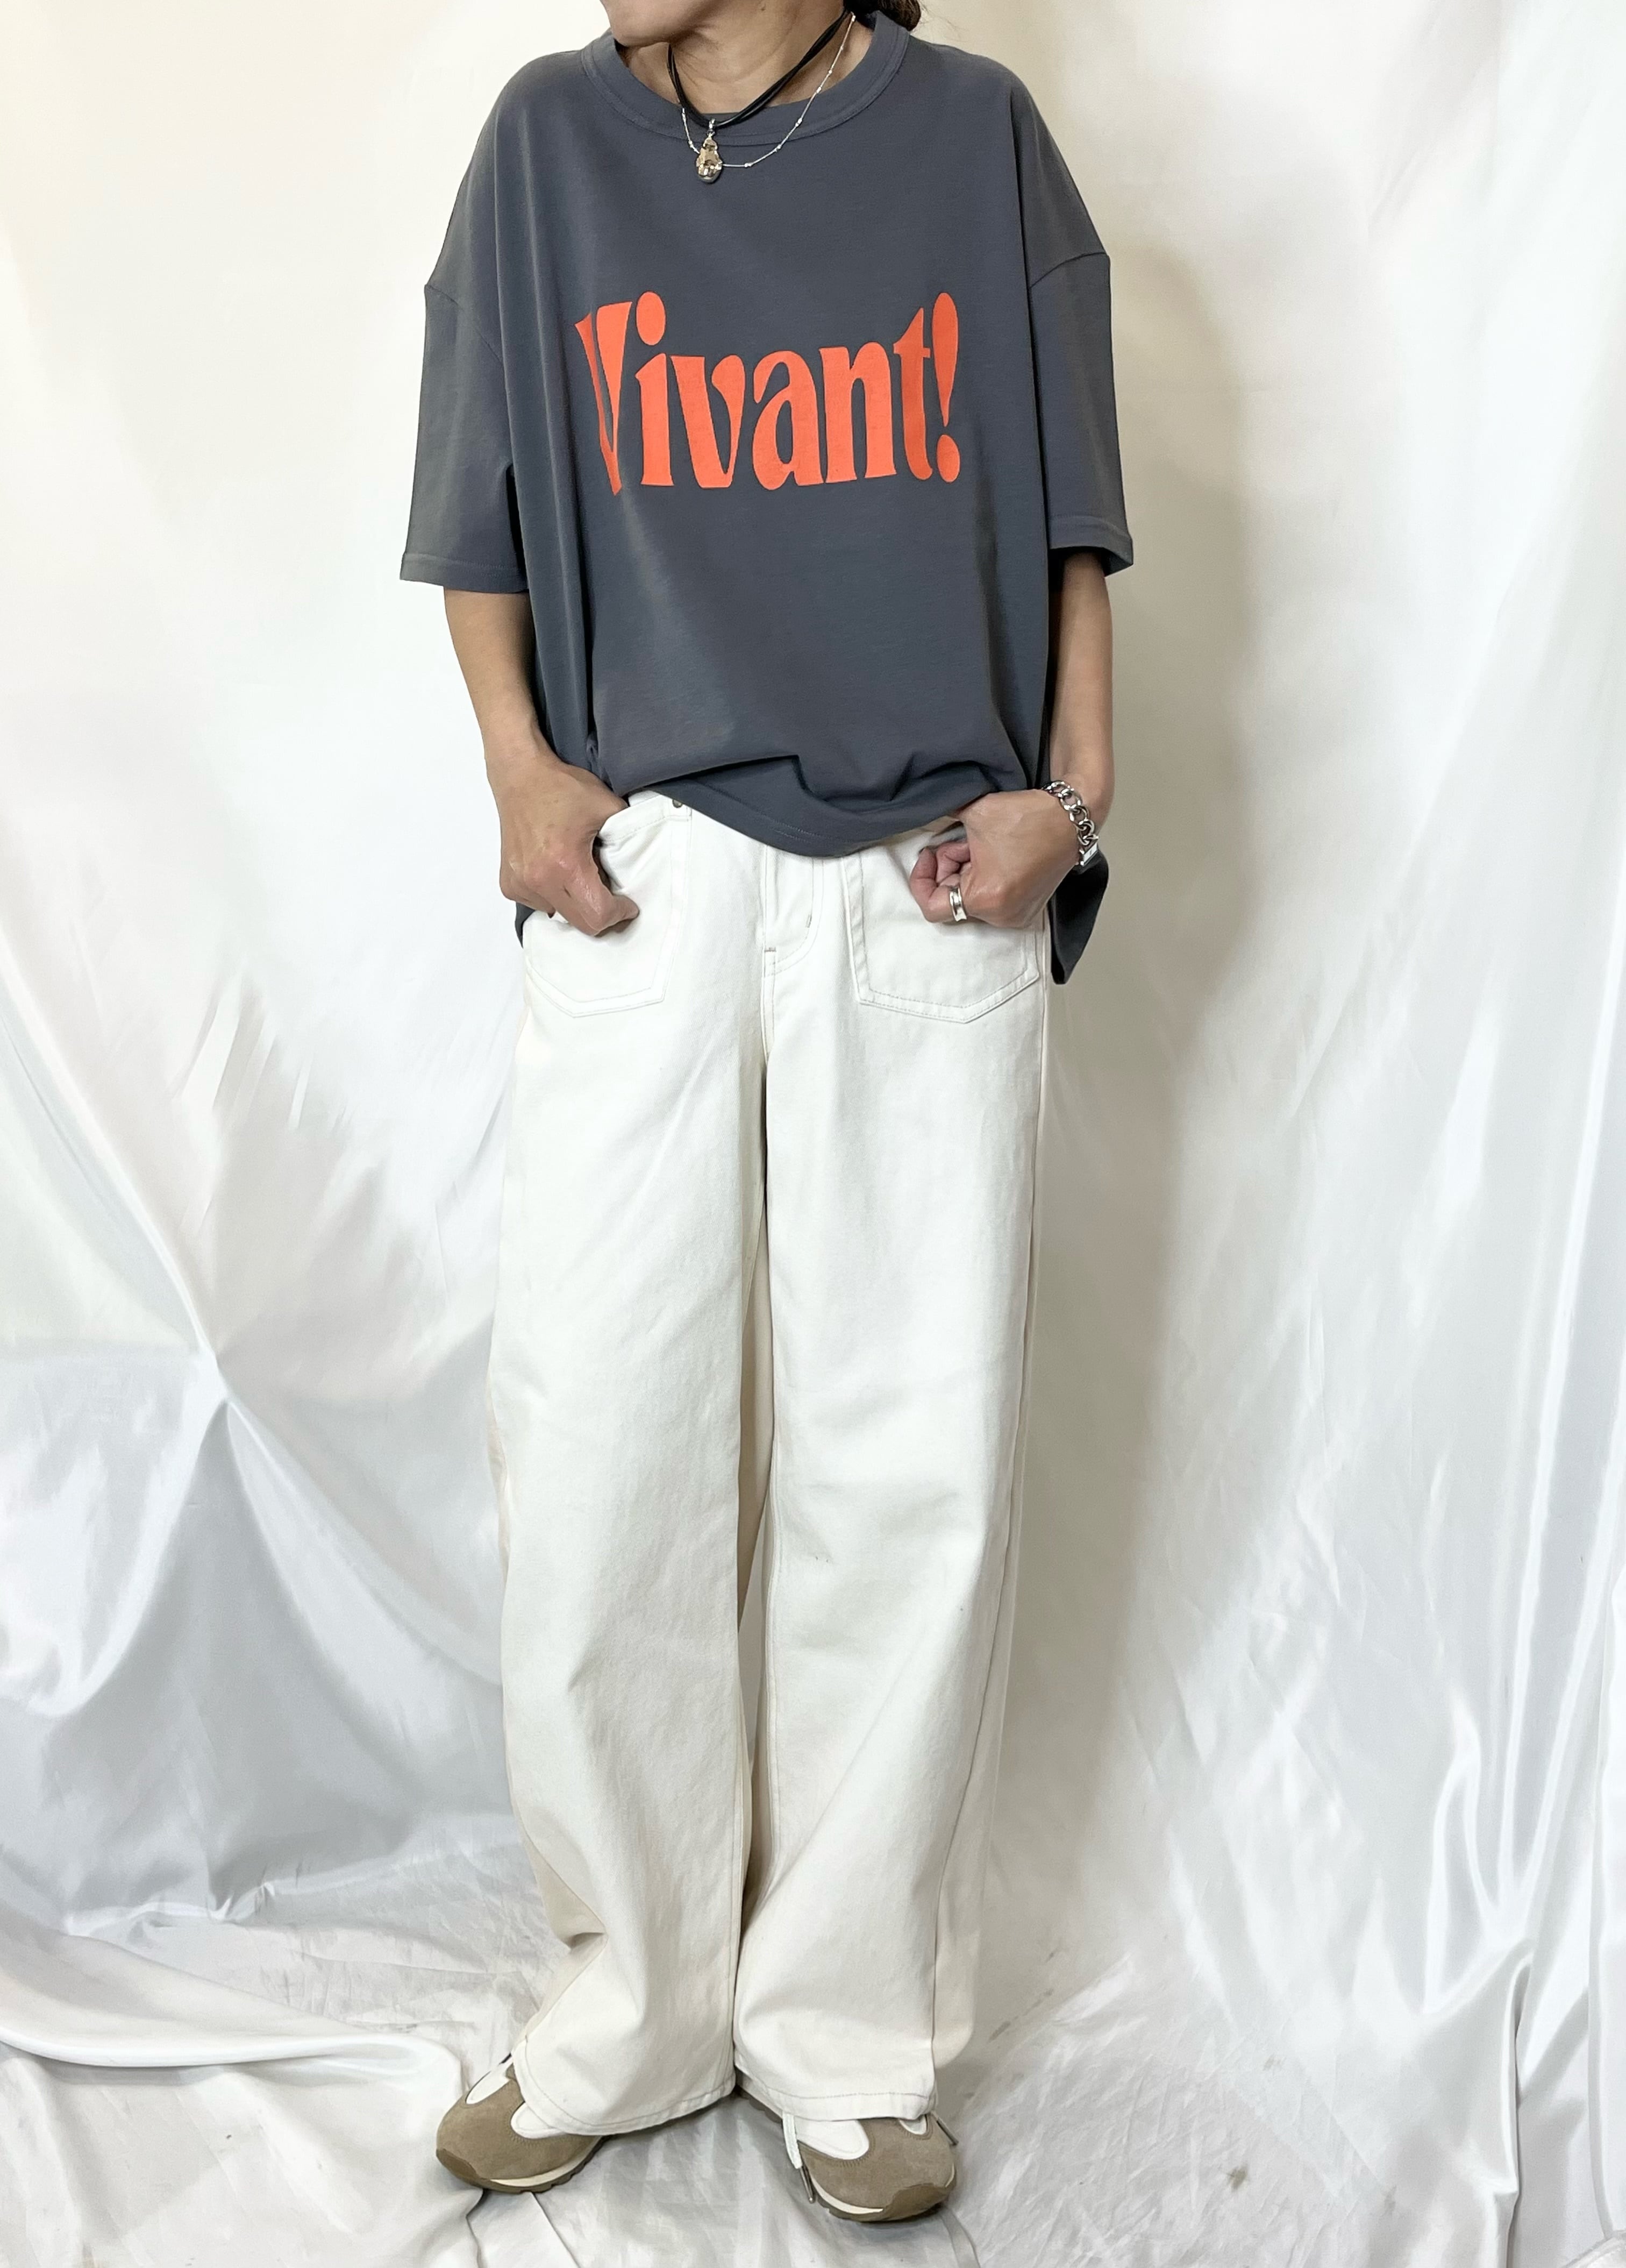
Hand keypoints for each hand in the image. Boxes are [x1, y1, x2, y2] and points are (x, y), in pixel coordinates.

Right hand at [487, 738, 637, 933]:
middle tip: (611, 895)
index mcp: (565, 864)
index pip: (597, 915)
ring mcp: (521, 884)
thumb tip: (640, 862)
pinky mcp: (510, 883)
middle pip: (581, 924)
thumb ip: (627, 837)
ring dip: (576, 904)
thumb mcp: (607, 807)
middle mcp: (539, 879)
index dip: (618, 914)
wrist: (520, 776)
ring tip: (580, 875)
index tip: (627, 904)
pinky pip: (539, 904)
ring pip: (560, 916)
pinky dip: (554, 895)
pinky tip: (557, 871)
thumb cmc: (560, 788)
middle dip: (601, 913)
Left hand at [908, 789, 1083, 927]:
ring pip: (970, 900)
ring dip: (966, 873)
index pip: (932, 907)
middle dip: (948, 869)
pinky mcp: (1026, 909)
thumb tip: (924, 820)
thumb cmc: (1028, 817)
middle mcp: (1000, 915)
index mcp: (985, 898)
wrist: (1071, 819)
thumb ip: (940, 820)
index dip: (922, 879)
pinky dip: (984, 880)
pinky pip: (990, 900)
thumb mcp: (973, 812)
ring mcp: (1015, 915)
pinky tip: (994, 856)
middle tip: (961, 841)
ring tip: (982, 845)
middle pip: (951, 901)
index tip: (928, 855)